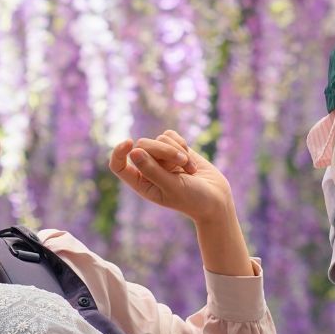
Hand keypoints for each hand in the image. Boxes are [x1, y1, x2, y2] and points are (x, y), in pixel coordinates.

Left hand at [109, 130, 233, 224]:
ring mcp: (161, 158)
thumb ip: (152, 170)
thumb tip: (133, 152)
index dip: (119, 152)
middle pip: (143, 145)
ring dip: (177, 151)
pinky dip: (182, 144)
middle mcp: (148, 169)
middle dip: (164, 150)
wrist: (216, 197)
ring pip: (160, 139)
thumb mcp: (172, 187)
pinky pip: (170, 134)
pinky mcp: (174, 148)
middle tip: (181, 161)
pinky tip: (190, 159)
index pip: (119, 165)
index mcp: (141, 183)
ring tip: (189, 169)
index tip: (129, 143)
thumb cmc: (192, 199)